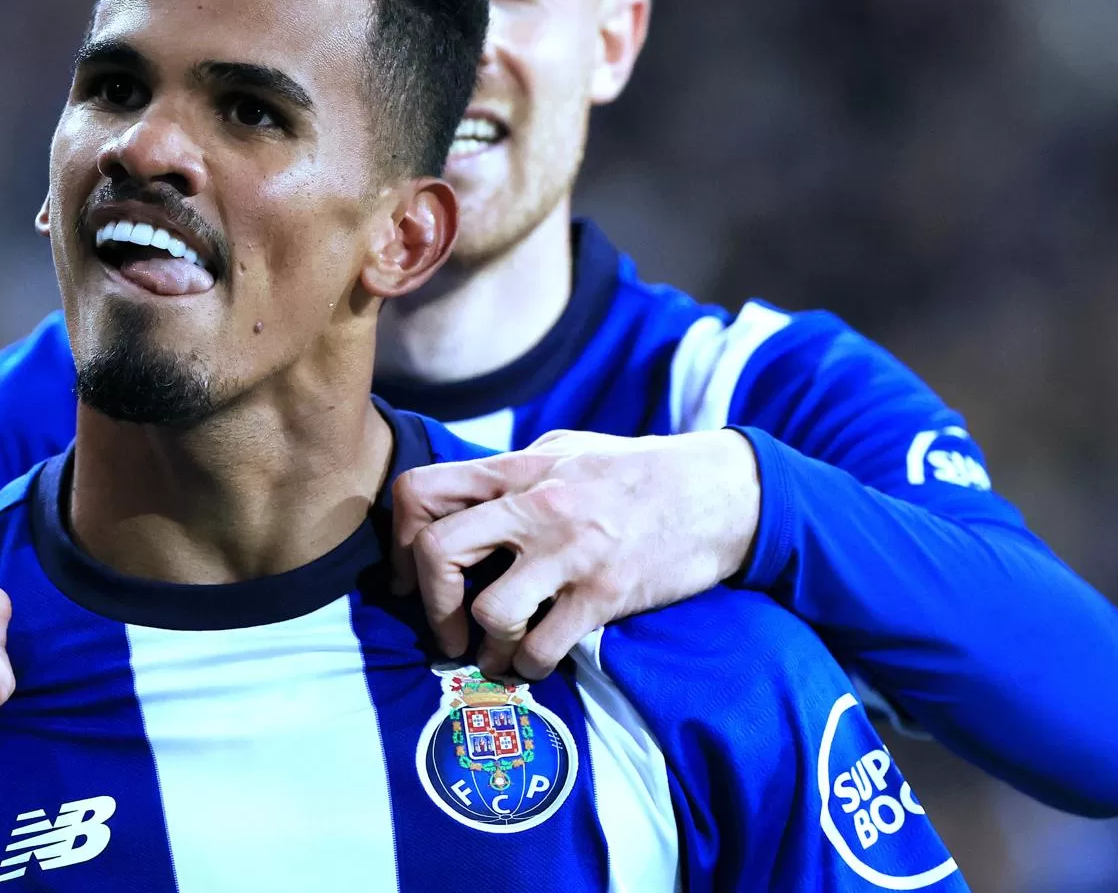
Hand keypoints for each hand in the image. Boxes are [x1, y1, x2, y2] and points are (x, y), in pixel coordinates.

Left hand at [392, 429, 760, 678]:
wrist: (720, 492)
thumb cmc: (638, 471)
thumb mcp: (565, 449)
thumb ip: (512, 472)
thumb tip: (461, 501)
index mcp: (518, 468)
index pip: (421, 492)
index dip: (396, 541)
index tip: (405, 575)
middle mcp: (535, 506)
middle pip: (437, 551)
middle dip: (430, 602)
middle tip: (446, 629)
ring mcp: (570, 553)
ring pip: (489, 612)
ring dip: (484, 647)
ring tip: (497, 655)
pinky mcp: (605, 594)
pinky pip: (543, 649)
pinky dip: (530, 668)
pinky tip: (536, 664)